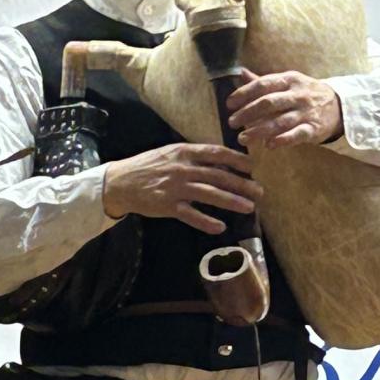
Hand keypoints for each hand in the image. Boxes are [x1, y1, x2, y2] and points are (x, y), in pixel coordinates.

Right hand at [101, 142, 261, 234]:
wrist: (119, 182)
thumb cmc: (147, 167)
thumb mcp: (170, 154)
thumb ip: (193, 157)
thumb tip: (220, 161)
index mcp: (184, 152)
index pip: (217, 153)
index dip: (237, 160)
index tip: (252, 167)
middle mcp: (182, 168)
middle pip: (218, 176)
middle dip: (242, 184)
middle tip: (260, 192)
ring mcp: (175, 188)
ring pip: (209, 194)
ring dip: (231, 201)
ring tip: (248, 208)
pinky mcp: (167, 206)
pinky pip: (190, 215)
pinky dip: (206, 222)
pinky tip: (220, 227)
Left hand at [226, 70, 341, 148]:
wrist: (339, 106)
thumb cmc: (305, 94)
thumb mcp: (287, 83)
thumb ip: (263, 81)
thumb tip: (240, 73)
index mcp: (289, 80)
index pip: (263, 84)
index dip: (244, 94)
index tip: (229, 104)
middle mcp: (297, 94)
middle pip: (269, 103)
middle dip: (247, 113)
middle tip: (232, 122)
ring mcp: (306, 112)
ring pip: (280, 121)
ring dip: (259, 131)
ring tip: (242, 138)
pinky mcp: (314, 128)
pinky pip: (297, 135)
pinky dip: (283, 140)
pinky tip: (269, 145)